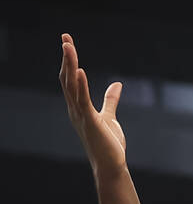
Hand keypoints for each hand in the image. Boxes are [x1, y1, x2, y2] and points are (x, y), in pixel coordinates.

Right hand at [59, 34, 126, 180]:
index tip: (68, 42)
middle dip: (67, 58)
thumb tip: (117, 85)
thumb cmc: (108, 144)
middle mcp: (75, 109)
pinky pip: (83, 101)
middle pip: (68, 78)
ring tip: (69, 47)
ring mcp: (81, 115)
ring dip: (71, 66)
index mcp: (78, 106)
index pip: (71, 79)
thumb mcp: (109, 117)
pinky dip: (81, 86)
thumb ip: (110, 100)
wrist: (111, 166)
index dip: (69, 60)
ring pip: (72, 86)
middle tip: (65, 38)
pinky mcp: (91, 122)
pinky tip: (80, 71)